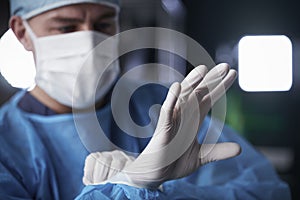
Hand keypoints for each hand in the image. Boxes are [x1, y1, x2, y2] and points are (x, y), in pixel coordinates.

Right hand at [83, 63, 240, 188]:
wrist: (156, 175)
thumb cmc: (174, 163)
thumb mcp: (202, 157)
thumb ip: (218, 151)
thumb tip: (240, 149)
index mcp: (193, 121)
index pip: (208, 99)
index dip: (220, 87)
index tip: (233, 74)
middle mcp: (184, 117)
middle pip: (198, 93)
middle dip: (211, 80)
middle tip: (225, 66)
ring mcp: (172, 121)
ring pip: (183, 98)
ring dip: (192, 83)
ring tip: (203, 69)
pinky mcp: (162, 129)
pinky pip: (166, 112)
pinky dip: (171, 99)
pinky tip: (176, 87)